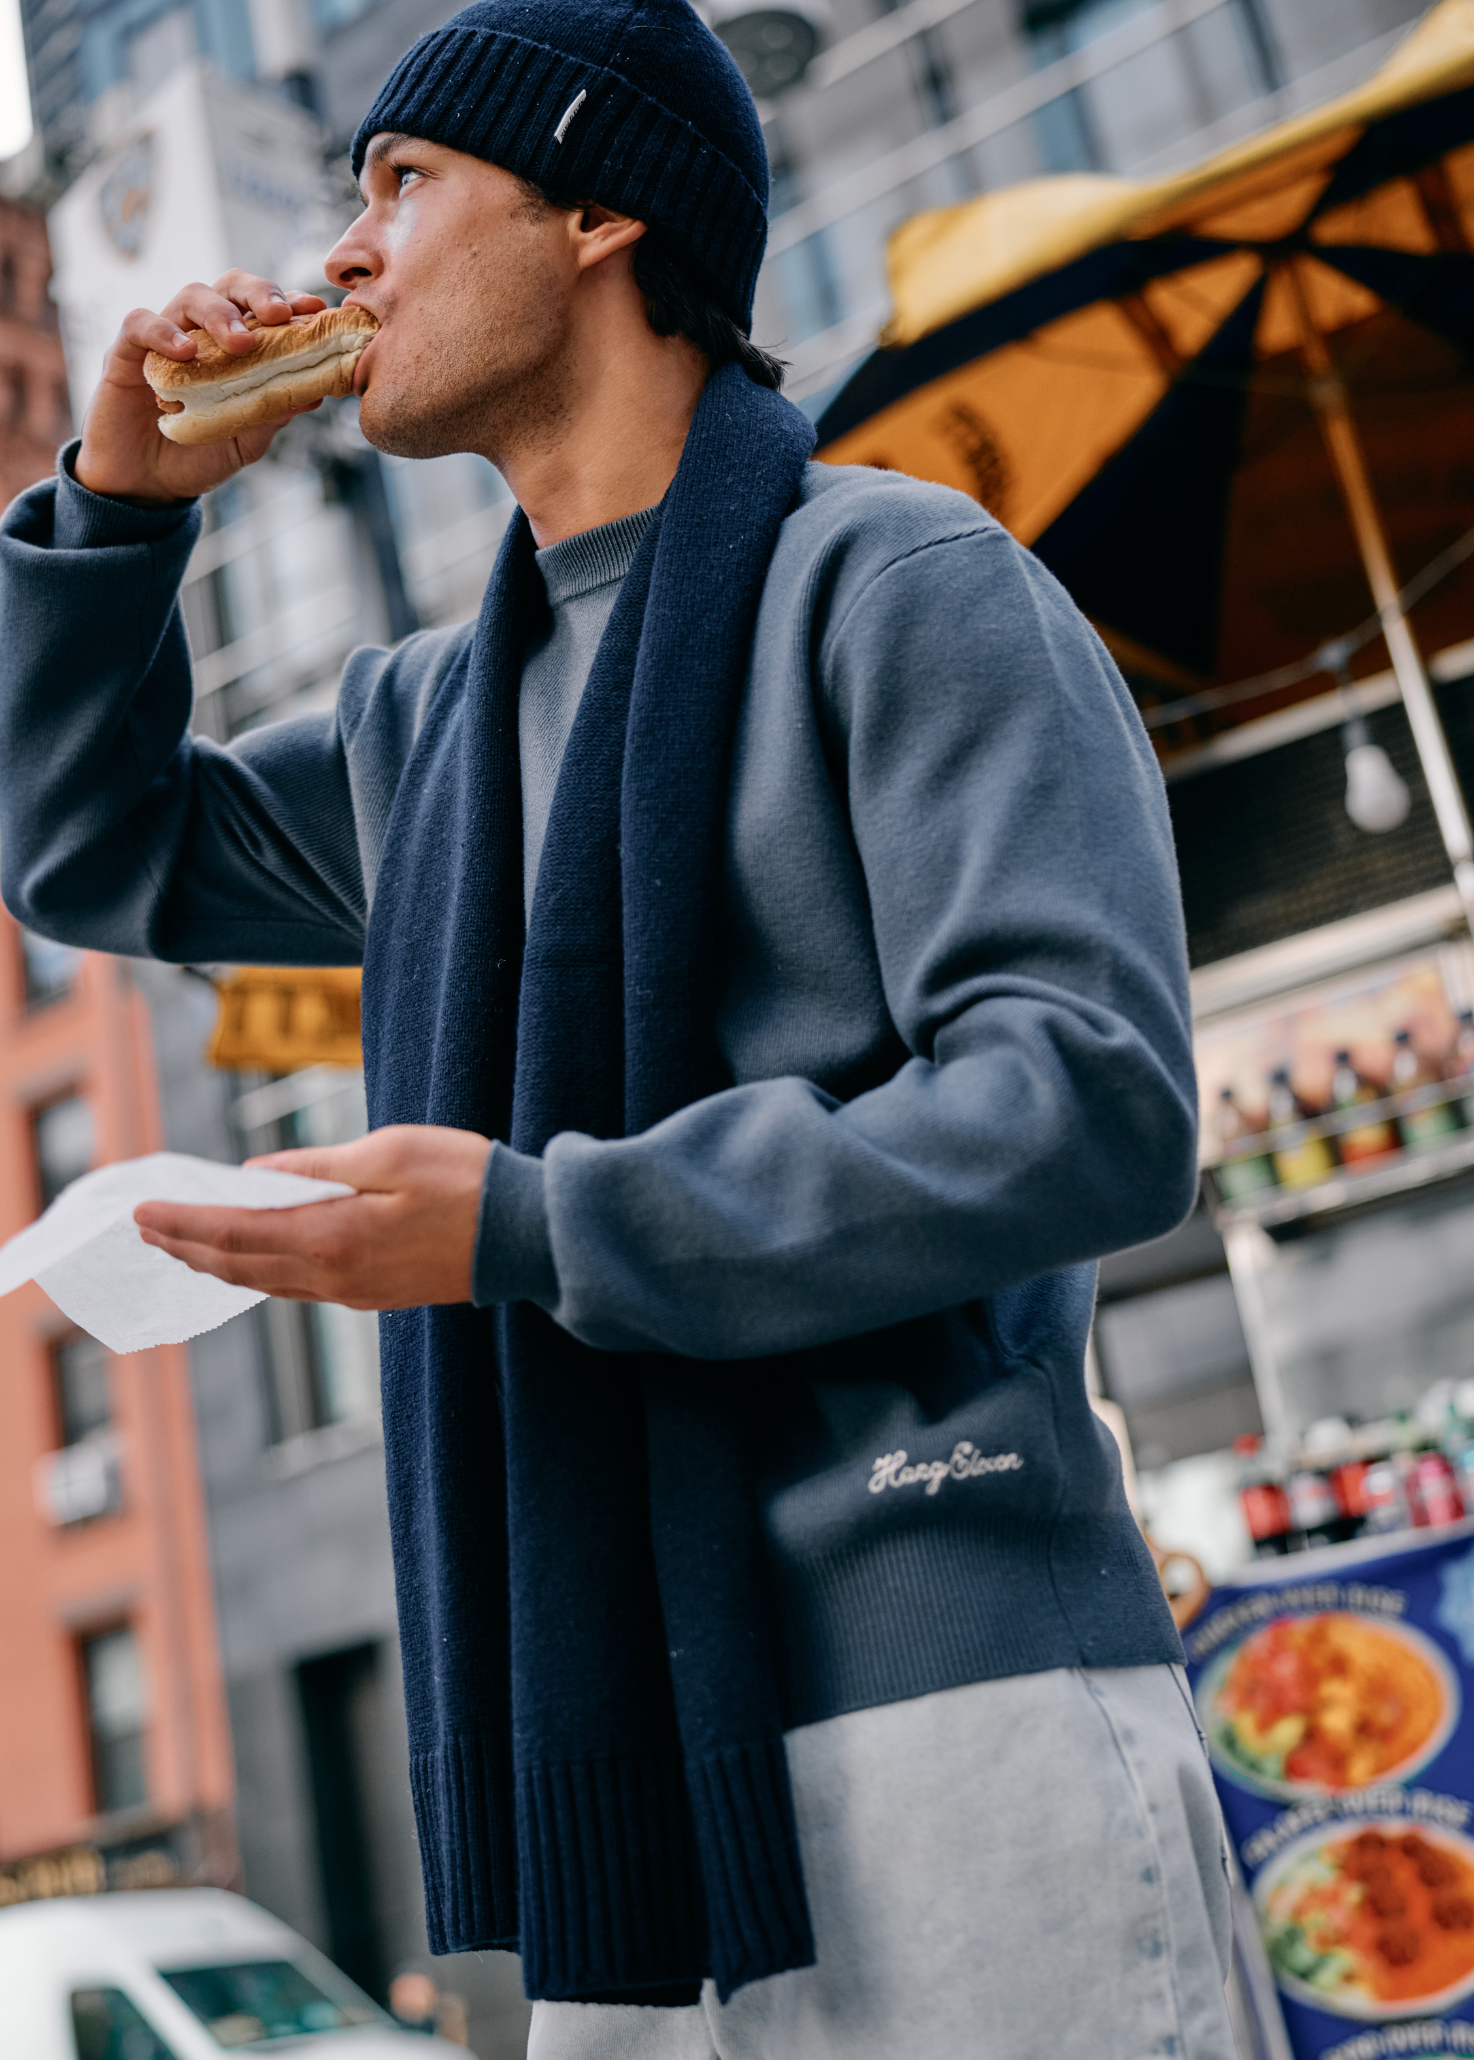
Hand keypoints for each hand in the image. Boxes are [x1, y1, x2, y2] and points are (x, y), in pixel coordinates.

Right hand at [75, 270, 329, 505]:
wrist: (147, 487)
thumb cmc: (198, 457)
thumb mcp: (244, 438)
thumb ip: (271, 412)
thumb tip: (315, 392)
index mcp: (233, 348)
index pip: (260, 308)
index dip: (287, 301)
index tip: (314, 308)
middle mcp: (200, 333)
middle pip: (229, 287)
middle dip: (258, 294)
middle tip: (279, 315)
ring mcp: (163, 339)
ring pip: (190, 297)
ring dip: (219, 313)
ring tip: (241, 342)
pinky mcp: (124, 352)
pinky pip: (140, 324)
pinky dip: (164, 332)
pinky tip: (187, 352)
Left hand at [132, 1125, 491, 1307]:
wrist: (529, 1237)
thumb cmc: (467, 1181)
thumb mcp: (390, 1152)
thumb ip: (319, 1168)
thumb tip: (258, 1176)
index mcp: (332, 1238)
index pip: (235, 1232)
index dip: (184, 1222)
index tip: (143, 1211)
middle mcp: (335, 1276)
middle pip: (240, 1266)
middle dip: (187, 1246)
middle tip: (146, 1228)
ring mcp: (355, 1293)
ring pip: (266, 1283)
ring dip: (218, 1263)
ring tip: (184, 1245)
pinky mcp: (375, 1295)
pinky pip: (297, 1288)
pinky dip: (259, 1272)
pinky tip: (252, 1259)